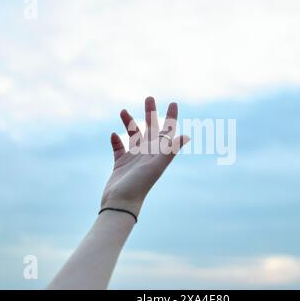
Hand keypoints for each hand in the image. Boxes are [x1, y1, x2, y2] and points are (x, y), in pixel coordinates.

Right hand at [101, 97, 189, 216]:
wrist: (121, 203)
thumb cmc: (140, 185)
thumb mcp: (156, 165)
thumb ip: (170, 150)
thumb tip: (187, 135)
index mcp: (158, 152)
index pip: (167, 130)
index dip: (171, 116)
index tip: (173, 102)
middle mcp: (147, 153)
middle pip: (151, 128)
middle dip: (150, 113)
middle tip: (149, 97)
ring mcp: (134, 158)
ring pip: (133, 135)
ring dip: (129, 123)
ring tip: (122, 110)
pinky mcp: (120, 164)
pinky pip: (119, 148)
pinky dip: (116, 141)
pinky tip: (112, 135)